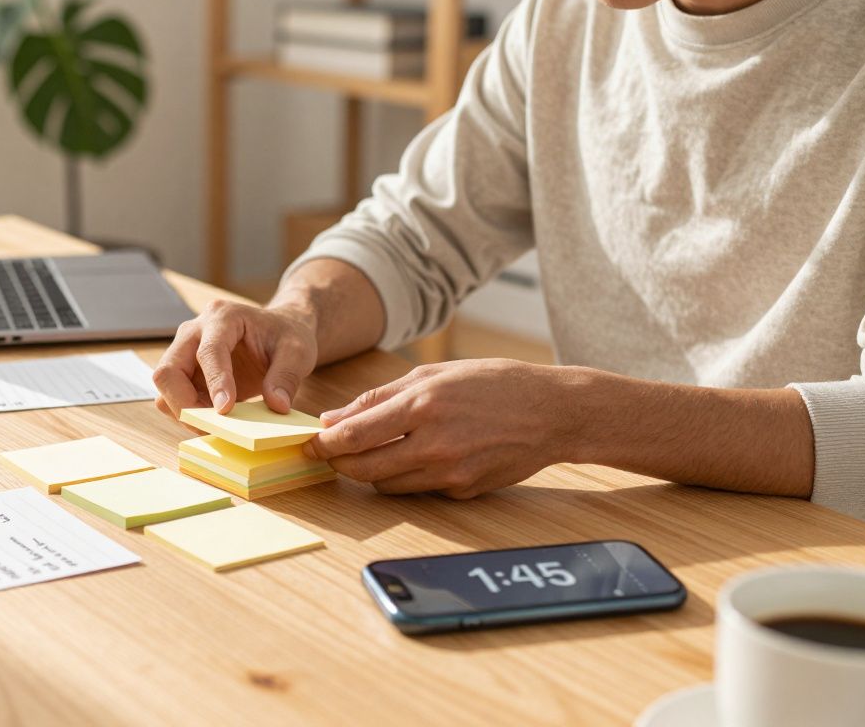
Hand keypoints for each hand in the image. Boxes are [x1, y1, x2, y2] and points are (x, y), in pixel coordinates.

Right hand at [153, 299, 318, 417]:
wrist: (278, 333)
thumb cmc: (285, 336)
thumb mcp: (298, 351)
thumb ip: (287, 376)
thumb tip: (277, 405)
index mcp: (223, 317)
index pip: (208, 351)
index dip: (215, 382)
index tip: (226, 410)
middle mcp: (195, 331)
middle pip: (168, 370)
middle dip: (184, 403)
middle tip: (213, 425)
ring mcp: (184, 352)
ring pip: (165, 387)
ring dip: (183, 411)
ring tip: (215, 425)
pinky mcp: (184, 373)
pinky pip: (172, 397)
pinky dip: (186, 413)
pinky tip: (212, 421)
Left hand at [306, 359, 582, 497]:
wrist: (554, 413)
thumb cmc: (495, 384)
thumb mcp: (434, 374)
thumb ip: (380, 397)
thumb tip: (335, 419)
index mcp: (423, 405)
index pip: (354, 436)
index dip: (324, 444)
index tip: (310, 443)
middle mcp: (434, 443)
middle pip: (363, 469)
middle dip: (339, 463)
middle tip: (330, 454)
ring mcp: (450, 473)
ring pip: (387, 485)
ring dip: (372, 472)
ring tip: (375, 451)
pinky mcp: (463, 492)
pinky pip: (419, 490)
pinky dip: (408, 477)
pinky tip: (421, 456)